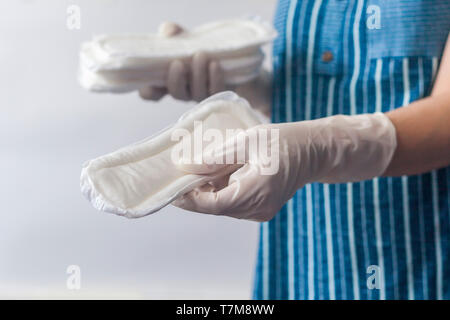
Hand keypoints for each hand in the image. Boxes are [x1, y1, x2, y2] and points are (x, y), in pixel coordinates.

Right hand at [139, 22, 224, 101]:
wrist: (221, 52)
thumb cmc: (194, 46)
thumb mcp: (181, 37)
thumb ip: (172, 32)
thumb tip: (170, 32)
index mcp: (168, 80)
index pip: (152, 94)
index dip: (149, 93)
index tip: (147, 87)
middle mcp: (184, 91)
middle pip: (176, 93)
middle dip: (176, 80)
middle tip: (178, 64)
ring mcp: (201, 94)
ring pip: (197, 93)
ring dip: (198, 75)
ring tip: (200, 56)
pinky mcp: (219, 94)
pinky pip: (216, 91)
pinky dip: (215, 78)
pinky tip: (214, 64)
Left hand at [173, 113, 396, 221]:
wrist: (311, 151)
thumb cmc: (281, 141)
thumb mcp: (246, 141)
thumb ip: (215, 156)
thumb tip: (184, 166)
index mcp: (257, 190)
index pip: (214, 204)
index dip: (190, 199)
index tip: (173, 187)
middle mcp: (259, 208)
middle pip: (216, 207)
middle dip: (196, 193)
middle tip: (181, 174)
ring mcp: (261, 211)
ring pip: (224, 206)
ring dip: (208, 192)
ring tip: (200, 171)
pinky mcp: (262, 209)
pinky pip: (234, 204)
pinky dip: (222, 192)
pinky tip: (219, 174)